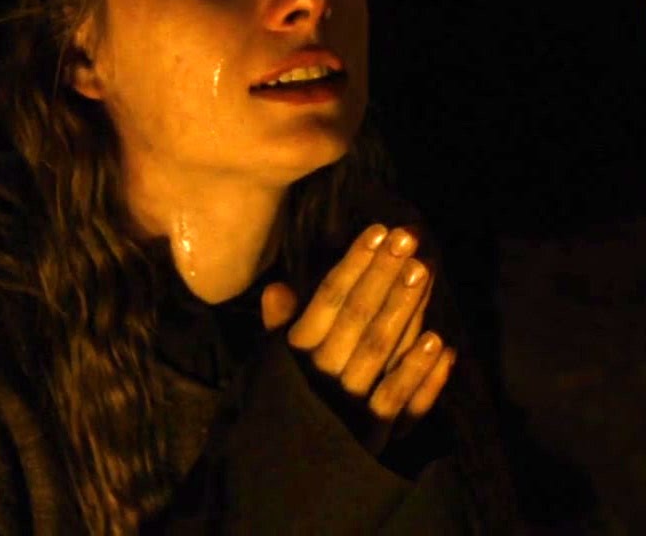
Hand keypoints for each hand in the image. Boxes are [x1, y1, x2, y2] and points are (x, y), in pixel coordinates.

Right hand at [260, 225, 455, 454]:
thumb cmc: (280, 408)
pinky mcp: (375, 435)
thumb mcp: (269, 367)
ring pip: (381, 350)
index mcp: (295, 355)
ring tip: (424, 273)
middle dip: (383, 275)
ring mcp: (351, 405)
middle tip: (408, 239)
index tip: (377, 232)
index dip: (354, 264)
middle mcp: (323, 376)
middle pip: (358, 317)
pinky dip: (422, 374)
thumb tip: (276, 286)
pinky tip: (442, 344)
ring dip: (405, 311)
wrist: (281, 480)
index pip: (327, 300)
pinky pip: (402, 402)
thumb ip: (278, 329)